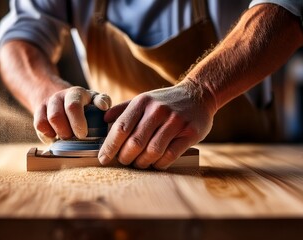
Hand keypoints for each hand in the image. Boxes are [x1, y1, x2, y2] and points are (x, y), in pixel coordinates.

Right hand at [34, 86, 111, 143]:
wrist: (61, 99)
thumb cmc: (84, 104)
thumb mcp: (95, 100)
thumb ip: (102, 101)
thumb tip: (103, 106)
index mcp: (75, 93)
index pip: (73, 106)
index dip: (77, 122)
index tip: (82, 134)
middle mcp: (59, 96)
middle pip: (56, 117)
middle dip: (66, 132)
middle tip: (76, 137)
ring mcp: (47, 104)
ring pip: (46, 122)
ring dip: (58, 133)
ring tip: (67, 137)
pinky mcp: (38, 112)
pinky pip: (39, 126)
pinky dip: (48, 135)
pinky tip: (56, 135)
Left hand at [98, 82, 215, 169]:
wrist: (199, 94)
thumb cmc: (165, 101)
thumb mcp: (143, 99)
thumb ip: (123, 110)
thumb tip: (102, 121)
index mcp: (142, 102)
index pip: (121, 127)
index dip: (109, 146)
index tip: (103, 158)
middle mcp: (158, 110)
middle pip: (135, 142)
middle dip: (125, 157)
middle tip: (124, 161)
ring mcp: (175, 121)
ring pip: (152, 151)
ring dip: (142, 163)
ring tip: (139, 163)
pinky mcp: (190, 132)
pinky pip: (170, 155)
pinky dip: (159, 164)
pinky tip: (156, 163)